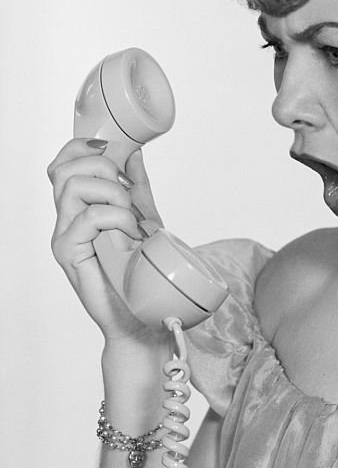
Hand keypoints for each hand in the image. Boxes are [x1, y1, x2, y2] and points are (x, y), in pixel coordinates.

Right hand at [48, 140, 165, 343]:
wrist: (141, 320)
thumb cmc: (141, 274)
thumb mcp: (144, 219)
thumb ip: (136, 187)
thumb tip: (134, 152)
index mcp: (79, 209)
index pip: (62, 164)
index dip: (81, 147)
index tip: (113, 149)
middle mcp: (65, 220)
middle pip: (63, 169)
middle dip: (103, 168)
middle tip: (128, 195)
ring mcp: (64, 236)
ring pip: (73, 186)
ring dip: (112, 194)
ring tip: (132, 220)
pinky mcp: (68, 254)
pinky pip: (87, 218)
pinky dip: (116, 218)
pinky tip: (131, 235)